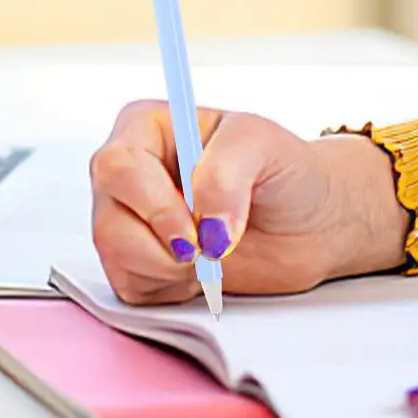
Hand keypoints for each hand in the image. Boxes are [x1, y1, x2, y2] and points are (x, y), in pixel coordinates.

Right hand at [90, 103, 409, 303]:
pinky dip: (170, 288)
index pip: (117, 165)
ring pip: (115, 256)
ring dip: (169, 268)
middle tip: (208, 249)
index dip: (152, 205)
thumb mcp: (264, 144)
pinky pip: (130, 287)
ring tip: (211, 253)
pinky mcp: (138, 263)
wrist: (309, 222)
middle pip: (108, 219)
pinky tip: (200, 270)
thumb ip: (226, 172)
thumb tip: (204, 225)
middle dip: (163, 245)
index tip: (195, 230)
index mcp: (148, 128)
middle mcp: (130, 172)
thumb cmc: (285, 170)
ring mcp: (130, 219)